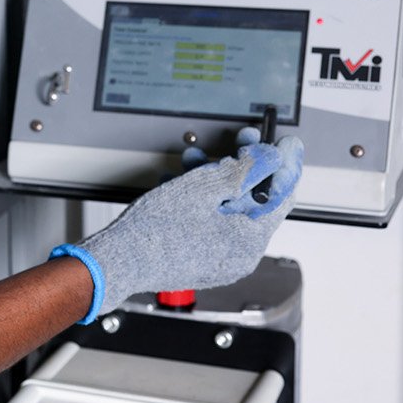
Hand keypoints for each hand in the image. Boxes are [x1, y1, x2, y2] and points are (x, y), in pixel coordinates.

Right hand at [52, 131, 304, 321]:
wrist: (117, 261)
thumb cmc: (152, 232)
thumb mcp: (203, 188)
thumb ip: (245, 171)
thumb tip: (274, 159)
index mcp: (249, 242)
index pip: (281, 196)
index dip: (284, 164)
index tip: (286, 144)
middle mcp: (241, 256)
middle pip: (255, 201)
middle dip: (245, 167)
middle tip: (243, 142)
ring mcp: (221, 260)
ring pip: (231, 210)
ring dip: (219, 180)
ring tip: (198, 158)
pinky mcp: (202, 259)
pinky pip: (214, 223)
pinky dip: (205, 201)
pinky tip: (186, 182)